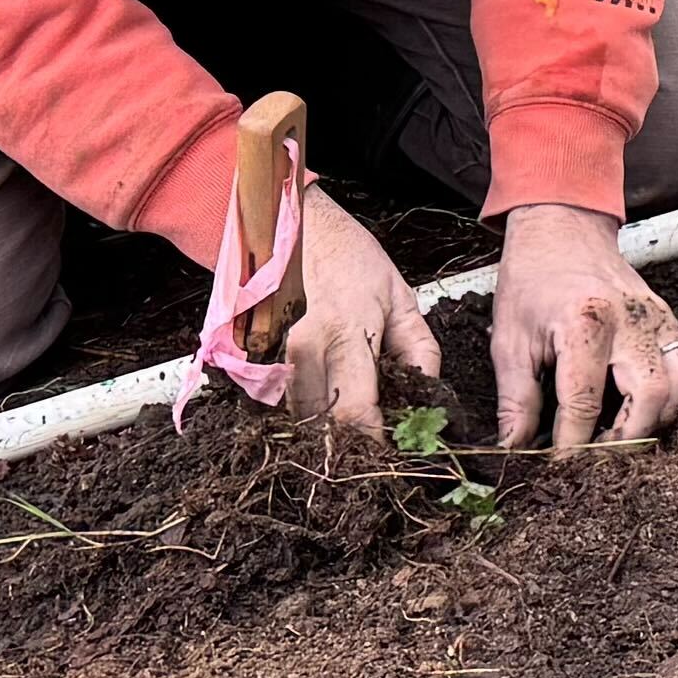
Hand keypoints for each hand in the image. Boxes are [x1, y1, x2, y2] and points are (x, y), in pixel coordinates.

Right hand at [275, 213, 439, 437]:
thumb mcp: (401, 297)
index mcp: (344, 331)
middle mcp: (301, 348)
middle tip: (374, 436)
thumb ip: (420, 351)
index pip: (356, 412)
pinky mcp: (251, 358)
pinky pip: (279, 402)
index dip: (376, 441)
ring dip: (325, 427)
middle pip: (323, 425)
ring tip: (350, 415)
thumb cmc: (351, 259)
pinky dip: (302, 409)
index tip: (394, 449)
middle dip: (352, 440)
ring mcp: (270, 354)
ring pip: (299, 418)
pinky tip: (322, 396)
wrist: (294, 229)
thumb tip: (426, 399)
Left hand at [488, 203, 677, 453]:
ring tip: (627, 432)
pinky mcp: (671, 318)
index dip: (572, 445)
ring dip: (660, 416)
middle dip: (626, 438)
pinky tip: (655, 405)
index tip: (561, 470)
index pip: (584, 401)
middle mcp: (629, 319)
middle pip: (649, 394)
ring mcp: (657, 318)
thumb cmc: (531, 282)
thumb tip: (514, 450)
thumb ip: (516, 399)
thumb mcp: (509, 339)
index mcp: (584, 321)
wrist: (561, 229)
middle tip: (600, 459)